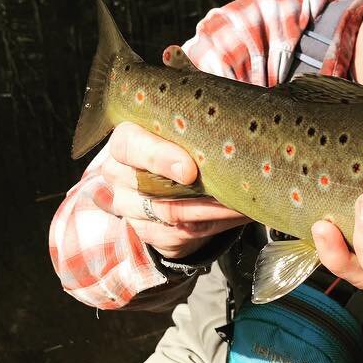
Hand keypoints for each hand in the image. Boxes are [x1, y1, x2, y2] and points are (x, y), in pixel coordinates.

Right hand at [103, 122, 250, 258]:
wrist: (161, 184)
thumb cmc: (175, 146)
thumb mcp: (176, 133)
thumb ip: (191, 132)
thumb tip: (233, 129)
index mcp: (124, 142)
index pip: (129, 146)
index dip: (159, 157)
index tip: (189, 171)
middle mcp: (119, 175)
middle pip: (146, 185)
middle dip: (190, 192)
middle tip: (226, 192)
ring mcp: (130, 207)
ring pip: (169, 213)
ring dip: (212, 210)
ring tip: (243, 203)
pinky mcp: (147, 232)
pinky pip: (182, 233)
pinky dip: (215, 223)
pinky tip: (237, 214)